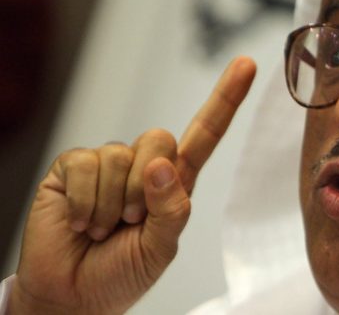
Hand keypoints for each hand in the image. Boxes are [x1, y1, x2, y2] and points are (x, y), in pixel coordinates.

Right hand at [9, 57, 255, 313]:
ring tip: (104, 228)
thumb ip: (170, 209)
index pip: (206, 133)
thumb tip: (160, 163)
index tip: (247, 64)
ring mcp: (107, 163)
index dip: (226, 98)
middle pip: (160, 138)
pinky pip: (86, 165)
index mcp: (175, 180)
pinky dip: (86, 203)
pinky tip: (81, 223)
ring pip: (121, 156)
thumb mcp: (160, 248)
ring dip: (113, 204)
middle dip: (145, 189)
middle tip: (130, 223)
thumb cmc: (123, 272)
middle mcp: (143, 164)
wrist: (73, 295)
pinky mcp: (73, 166)